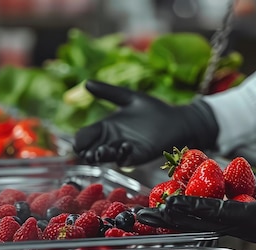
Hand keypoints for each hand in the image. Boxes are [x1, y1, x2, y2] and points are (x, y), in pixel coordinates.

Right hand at [73, 80, 218, 166]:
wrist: (176, 120)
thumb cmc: (153, 110)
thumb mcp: (128, 97)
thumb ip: (108, 92)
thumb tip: (86, 83)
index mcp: (105, 127)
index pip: (84, 137)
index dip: (79, 140)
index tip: (80, 141)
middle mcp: (112, 141)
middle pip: (90, 150)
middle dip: (86, 152)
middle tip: (87, 151)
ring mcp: (124, 150)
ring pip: (105, 157)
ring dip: (101, 155)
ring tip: (101, 150)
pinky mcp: (138, 155)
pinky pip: (125, 159)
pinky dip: (122, 155)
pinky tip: (124, 145)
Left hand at [137, 175, 255, 246]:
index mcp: (255, 221)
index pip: (215, 214)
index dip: (190, 208)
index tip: (167, 204)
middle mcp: (244, 229)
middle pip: (200, 224)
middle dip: (172, 220)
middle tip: (144, 215)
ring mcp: (244, 229)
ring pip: (204, 225)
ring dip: (178, 220)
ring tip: (153, 215)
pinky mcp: (246, 224)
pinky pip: (214, 221)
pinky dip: (195, 216)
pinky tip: (181, 211)